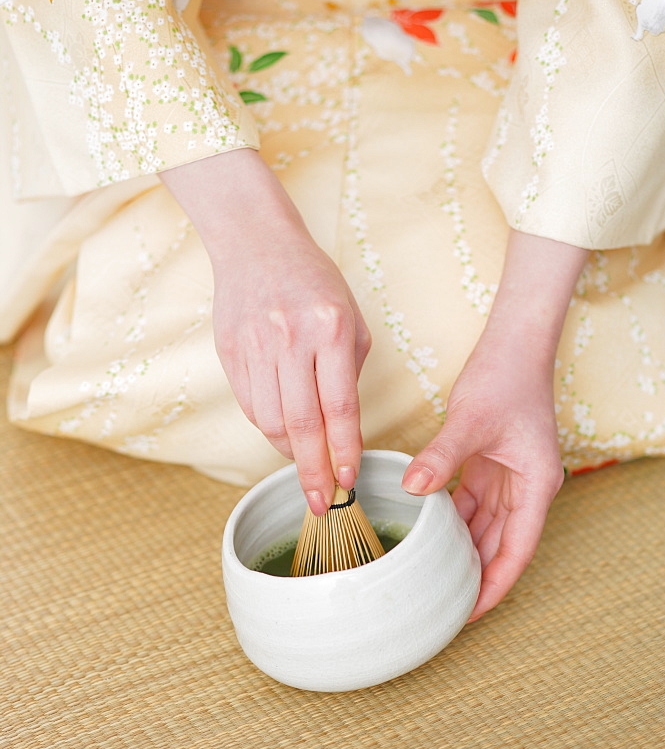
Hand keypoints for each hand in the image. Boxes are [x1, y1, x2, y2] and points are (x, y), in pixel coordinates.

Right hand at [161, 149, 370, 512]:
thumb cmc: (313, 282)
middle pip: (302, 424)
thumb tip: (341, 428)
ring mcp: (255, 347)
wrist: (256, 245)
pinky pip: (250, 405)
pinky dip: (269, 425)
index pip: (340, 407)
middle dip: (313, 471)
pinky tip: (282, 427)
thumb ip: (346, 371)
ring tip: (304, 459)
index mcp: (329, 330)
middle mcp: (290, 340)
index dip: (345, 451)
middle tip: (322, 503)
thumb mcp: (349, 318)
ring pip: (271, 420)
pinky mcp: (230, 352)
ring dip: (290, 450)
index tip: (349, 481)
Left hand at [402, 230, 587, 619]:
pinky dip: (452, 520)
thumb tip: (414, 487)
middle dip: (475, 577)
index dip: (493, 586)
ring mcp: (508, 477)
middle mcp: (526, 488)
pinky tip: (427, 535)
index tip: (468, 614)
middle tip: (440, 606)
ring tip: (431, 578)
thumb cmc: (506, 378)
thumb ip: (443, 456)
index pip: (516, 552)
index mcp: (536, 486)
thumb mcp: (472, 420)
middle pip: (501, 546)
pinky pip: (470, 504)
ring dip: (462, 550)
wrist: (513, 344)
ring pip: (484, 528)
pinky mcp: (489, 464)